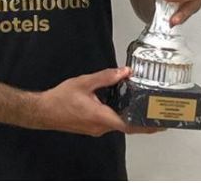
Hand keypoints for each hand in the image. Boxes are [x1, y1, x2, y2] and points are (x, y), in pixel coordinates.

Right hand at [37, 67, 163, 136]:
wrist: (42, 111)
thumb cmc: (60, 99)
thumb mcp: (85, 83)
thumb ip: (106, 77)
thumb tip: (124, 72)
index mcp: (100, 117)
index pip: (128, 125)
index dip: (145, 125)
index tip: (157, 124)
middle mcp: (100, 126)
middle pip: (126, 125)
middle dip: (141, 120)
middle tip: (155, 112)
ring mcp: (96, 128)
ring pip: (118, 124)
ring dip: (131, 117)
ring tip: (143, 107)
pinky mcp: (92, 126)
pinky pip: (110, 122)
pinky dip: (120, 115)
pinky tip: (123, 105)